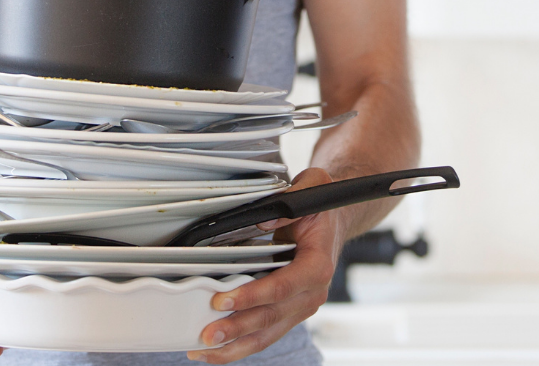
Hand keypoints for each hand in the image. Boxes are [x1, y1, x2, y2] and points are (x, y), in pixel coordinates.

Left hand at [187, 168, 346, 363]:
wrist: (334, 224)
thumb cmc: (320, 211)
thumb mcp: (311, 190)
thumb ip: (289, 201)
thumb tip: (262, 216)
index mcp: (318, 265)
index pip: (283, 286)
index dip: (252, 295)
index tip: (223, 300)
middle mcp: (312, 293)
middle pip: (271, 317)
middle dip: (237, 327)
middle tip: (207, 332)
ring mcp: (301, 307)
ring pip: (267, 334)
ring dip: (235, 345)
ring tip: (204, 350)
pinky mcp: (289, 314)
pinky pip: (265, 335)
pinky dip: (240, 345)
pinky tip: (216, 351)